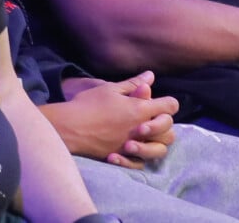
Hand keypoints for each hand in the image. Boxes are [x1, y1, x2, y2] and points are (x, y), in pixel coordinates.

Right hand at [55, 70, 178, 167]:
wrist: (68, 127)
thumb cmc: (88, 104)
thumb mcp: (111, 89)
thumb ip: (133, 84)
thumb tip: (151, 76)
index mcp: (140, 109)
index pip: (170, 106)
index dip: (169, 103)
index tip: (161, 102)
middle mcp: (139, 129)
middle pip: (170, 130)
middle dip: (166, 124)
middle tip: (153, 118)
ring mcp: (130, 145)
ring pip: (159, 150)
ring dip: (157, 142)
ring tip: (146, 135)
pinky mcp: (120, 157)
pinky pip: (140, 163)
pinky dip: (141, 157)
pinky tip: (133, 148)